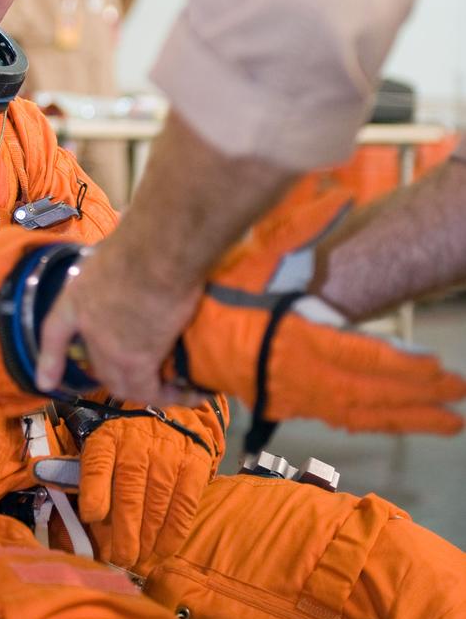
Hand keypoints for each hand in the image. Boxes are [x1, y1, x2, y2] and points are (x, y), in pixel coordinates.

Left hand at [35, 232, 203, 403]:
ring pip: (125, 385)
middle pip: (99, 367)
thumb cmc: (138, 243)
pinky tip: (191, 393)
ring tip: (171, 391)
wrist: (156, 255)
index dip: (50, 359)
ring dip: (147, 392)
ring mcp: (113, 349)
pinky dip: (171, 396)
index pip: (55, 332)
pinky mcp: (142, 360)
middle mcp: (90, 330)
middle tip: (141, 376)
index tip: (46, 381)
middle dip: (117, 377)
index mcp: (76, 300)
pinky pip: (155, 391)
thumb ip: (111, 273)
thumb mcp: (108, 254)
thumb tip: (130, 274)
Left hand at [78, 401, 223, 576]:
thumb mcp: (99, 445)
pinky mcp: (194, 466)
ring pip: (157, 504)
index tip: (91, 516)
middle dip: (124, 533)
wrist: (172, 415)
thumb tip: (37, 471)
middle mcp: (137, 443)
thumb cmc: (127, 442)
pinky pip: (183, 506)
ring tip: (139, 561)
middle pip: (129, 493)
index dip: (94, 491)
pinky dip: (172, 533)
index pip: (97, 463)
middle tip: (120, 560)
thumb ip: (72, 465)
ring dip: (148, 539)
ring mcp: (168, 454)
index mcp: (108, 438)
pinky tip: (162, 550)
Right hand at [180, 188, 465, 437]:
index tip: (437, 368)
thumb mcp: (258, 257)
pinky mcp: (290, 404)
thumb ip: (299, 228)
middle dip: (419, 399)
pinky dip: (374, 422)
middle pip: (372, 394)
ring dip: (407, 418)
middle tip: (457, 400)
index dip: (401, 367)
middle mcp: (302, 376)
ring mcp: (297, 395)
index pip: (361, 358)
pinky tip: (399, 422)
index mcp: (298, 340)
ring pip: (362, 414)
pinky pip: (342, 419)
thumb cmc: (220, 297)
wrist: (180, 338)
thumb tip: (337, 195)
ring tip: (447, 422)